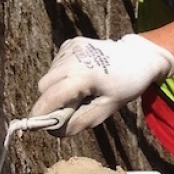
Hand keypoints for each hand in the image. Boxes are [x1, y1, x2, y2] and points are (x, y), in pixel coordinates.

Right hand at [29, 34, 173, 135]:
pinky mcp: (71, 43)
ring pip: (49, 75)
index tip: (35, 127)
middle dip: (50, 101)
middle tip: (68, 109)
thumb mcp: (105, 110)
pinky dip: (62, 74)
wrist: (138, 57)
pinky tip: (81, 76)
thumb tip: (54, 131)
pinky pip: (56, 64)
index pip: (51, 96)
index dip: (40, 114)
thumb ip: (78, 121)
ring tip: (81, 91)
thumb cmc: (125, 85)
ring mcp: (72, 47)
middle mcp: (74, 57)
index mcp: (84, 74)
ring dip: (57, 87)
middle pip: (44, 86)